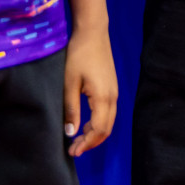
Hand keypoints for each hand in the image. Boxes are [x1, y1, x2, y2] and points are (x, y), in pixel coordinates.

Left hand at [63, 24, 117, 155]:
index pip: (99, 129)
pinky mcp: (112, 86)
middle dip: (91, 142)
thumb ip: (71, 109)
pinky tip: (85, 122)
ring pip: (109, 120)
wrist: (93, 33)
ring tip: (77, 139)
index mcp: (104, 97)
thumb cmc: (79, 56)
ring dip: (95, 133)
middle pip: (107, 128)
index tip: (72, 152)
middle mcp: (113, 96)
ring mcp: (114, 91)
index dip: (86, 143)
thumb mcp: (70, 83)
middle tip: (74, 150)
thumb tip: (71, 133)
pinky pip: (108, 111)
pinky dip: (98, 122)